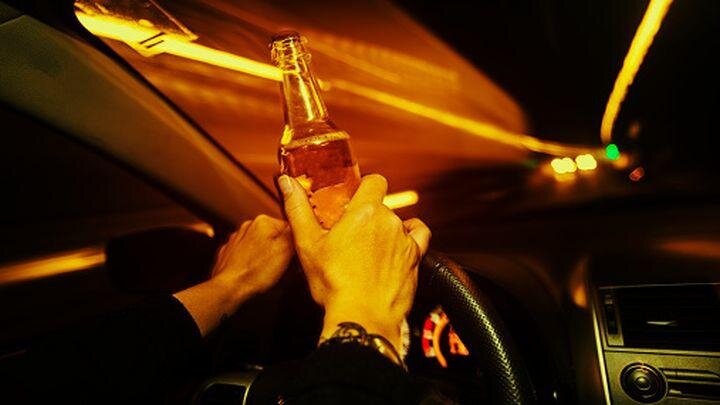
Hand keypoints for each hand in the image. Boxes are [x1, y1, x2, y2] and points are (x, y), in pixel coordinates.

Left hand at [174, 215, 292, 335]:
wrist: (229, 288)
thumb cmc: (255, 272)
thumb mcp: (285, 250)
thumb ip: (294, 232)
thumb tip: (299, 222)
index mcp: (264, 222)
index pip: (288, 227)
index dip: (293, 243)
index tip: (292, 256)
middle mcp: (248, 226)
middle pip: (274, 236)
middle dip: (279, 249)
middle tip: (280, 265)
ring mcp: (236, 239)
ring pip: (260, 245)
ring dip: (265, 255)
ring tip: (266, 270)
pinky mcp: (229, 252)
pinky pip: (247, 255)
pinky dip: (252, 262)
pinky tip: (254, 271)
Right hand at [278, 174, 430, 348]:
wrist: (362, 317)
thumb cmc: (335, 285)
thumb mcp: (308, 244)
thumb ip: (297, 208)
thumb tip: (287, 183)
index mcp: (364, 212)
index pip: (374, 181)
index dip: (364, 187)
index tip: (353, 200)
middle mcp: (388, 221)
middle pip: (381, 206)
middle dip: (367, 217)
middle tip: (350, 236)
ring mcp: (404, 239)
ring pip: (397, 223)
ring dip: (384, 231)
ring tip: (367, 251)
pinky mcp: (415, 258)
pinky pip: (419, 236)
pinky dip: (410, 237)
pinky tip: (397, 246)